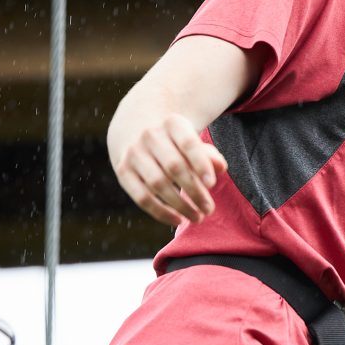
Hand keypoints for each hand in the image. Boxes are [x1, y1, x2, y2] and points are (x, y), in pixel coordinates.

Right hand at [109, 112, 226, 228]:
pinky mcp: (123, 171)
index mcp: (172, 123)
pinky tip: (178, 220)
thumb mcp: (190, 140)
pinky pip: (142, 197)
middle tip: (209, 209)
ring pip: (158, 183)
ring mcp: (134, 153)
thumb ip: (208, 154)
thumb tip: (221, 168)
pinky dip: (161, 212)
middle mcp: (149, 135)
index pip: (189, 144)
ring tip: (197, 217)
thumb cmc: (173, 142)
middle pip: (174, 167)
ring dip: (180, 205)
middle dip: (194, 191)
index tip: (212, 185)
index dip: (201, 164)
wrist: (134, 129)